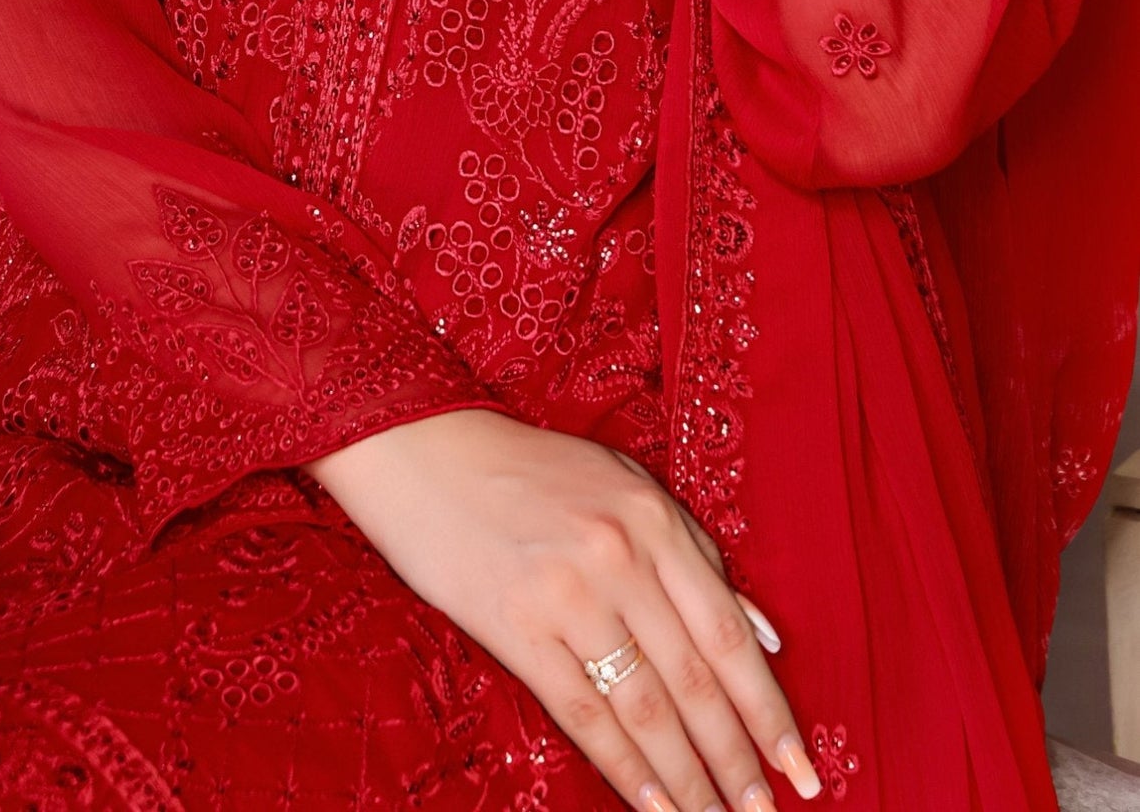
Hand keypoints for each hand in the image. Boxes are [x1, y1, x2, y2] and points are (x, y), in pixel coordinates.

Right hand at [305, 407, 822, 809]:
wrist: (425, 449)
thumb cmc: (533, 468)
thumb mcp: (625, 484)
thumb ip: (696, 553)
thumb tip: (765, 633)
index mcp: (654, 519)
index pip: (729, 634)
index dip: (769, 709)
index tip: (801, 765)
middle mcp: (621, 558)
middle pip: (695, 681)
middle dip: (737, 758)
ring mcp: (568, 595)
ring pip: (646, 708)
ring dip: (689, 778)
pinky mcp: (517, 628)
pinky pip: (583, 715)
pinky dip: (624, 769)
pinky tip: (654, 806)